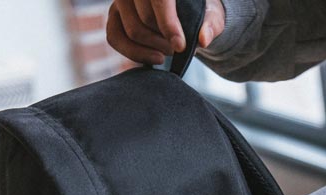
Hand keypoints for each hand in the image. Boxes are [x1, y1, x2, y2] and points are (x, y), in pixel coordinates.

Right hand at [106, 0, 225, 64]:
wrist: (186, 10)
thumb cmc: (199, 11)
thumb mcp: (212, 15)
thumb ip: (211, 25)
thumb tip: (204, 39)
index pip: (160, 0)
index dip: (169, 25)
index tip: (180, 47)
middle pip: (145, 20)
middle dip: (163, 41)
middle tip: (176, 48)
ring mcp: (122, 0)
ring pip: (132, 32)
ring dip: (152, 49)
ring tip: (167, 51)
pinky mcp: (114, 14)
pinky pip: (114, 38)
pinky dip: (134, 53)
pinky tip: (153, 58)